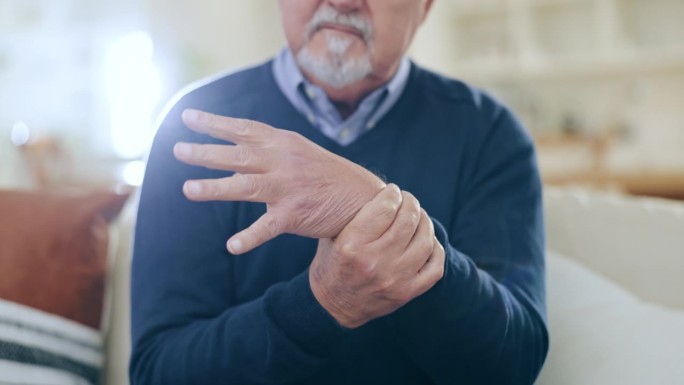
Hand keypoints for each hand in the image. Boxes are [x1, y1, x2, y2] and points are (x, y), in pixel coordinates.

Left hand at [173, 109, 385, 253]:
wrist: (362, 199)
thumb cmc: (326, 175)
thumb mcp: (299, 152)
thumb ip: (268, 151)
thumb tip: (235, 152)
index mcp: (284, 143)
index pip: (244, 129)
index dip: (215, 123)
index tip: (188, 117)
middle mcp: (283, 162)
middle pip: (238, 155)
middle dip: (205, 152)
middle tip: (178, 150)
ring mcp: (288, 188)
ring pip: (245, 187)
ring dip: (214, 188)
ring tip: (187, 189)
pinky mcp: (294, 215)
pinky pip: (267, 227)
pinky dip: (249, 238)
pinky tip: (232, 246)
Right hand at [309, 184, 444, 328]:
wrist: (331, 306)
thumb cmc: (332, 262)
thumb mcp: (331, 236)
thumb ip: (354, 215)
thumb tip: (381, 189)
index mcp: (351, 246)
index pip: (385, 208)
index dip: (392, 193)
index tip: (392, 191)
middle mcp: (374, 263)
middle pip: (407, 222)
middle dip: (411, 204)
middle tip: (408, 200)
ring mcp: (393, 280)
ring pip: (425, 241)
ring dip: (425, 223)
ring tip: (418, 217)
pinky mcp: (406, 293)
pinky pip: (435, 267)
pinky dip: (435, 250)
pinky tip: (426, 241)